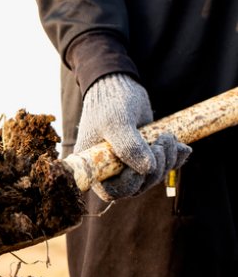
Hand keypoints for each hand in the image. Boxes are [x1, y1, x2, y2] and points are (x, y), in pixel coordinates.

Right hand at [76, 73, 191, 201]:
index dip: (131, 183)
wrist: (118, 85)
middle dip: (155, 169)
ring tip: (168, 137)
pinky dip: (176, 159)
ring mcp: (128, 163)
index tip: (144, 165)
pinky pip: (163, 167)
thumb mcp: (117, 123)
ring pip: (152, 177)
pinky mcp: (144, 155)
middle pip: (136, 187)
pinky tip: (182, 147)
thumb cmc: (110, 103)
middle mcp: (110, 169)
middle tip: (162, 142)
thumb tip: (148, 170)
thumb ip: (129, 147)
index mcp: (95, 167)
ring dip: (167, 161)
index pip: (113, 191)